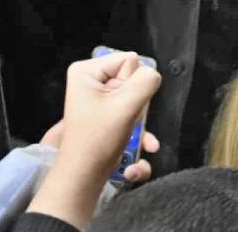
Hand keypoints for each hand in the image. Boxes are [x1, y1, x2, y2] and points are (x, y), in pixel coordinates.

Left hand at [27, 52, 161, 228]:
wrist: (84, 177)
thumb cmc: (97, 141)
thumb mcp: (126, 105)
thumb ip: (146, 81)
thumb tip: (153, 75)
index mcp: (86, 71)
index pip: (129, 60)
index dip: (133, 84)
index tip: (121, 106)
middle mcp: (90, 79)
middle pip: (133, 76)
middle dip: (137, 100)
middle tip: (126, 118)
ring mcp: (98, 96)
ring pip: (136, 94)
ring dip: (140, 116)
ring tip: (132, 133)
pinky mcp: (106, 111)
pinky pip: (131, 108)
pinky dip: (138, 126)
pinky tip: (140, 146)